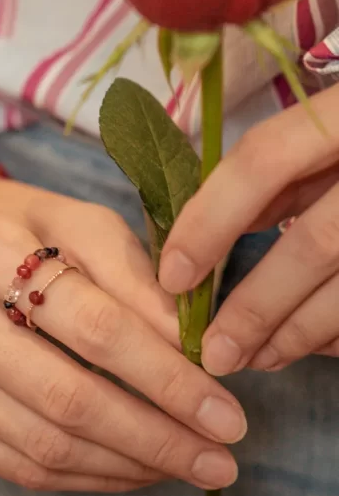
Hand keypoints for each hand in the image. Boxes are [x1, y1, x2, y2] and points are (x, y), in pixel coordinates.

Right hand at [0, 169, 245, 492]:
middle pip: (66, 398)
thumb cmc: (15, 230)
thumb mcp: (80, 226)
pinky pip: (15, 466)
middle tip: (220, 459)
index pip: (92, 327)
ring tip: (183, 464)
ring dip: (126, 465)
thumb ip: (138, 282)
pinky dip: (84, 476)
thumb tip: (196, 357)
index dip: (167, 378)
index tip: (227, 414)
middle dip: (156, 438)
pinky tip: (128, 467)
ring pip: (43, 446)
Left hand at [159, 83, 338, 375]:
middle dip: (256, 308)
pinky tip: (306, 348)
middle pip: (315, 244)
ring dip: (296, 335)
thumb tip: (211, 228)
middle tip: (214, 354)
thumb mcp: (323, 136)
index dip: (210, 221)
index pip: (262, 161)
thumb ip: (276, 176)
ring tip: (251, 360)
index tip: (173, 277)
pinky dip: (337, 334)